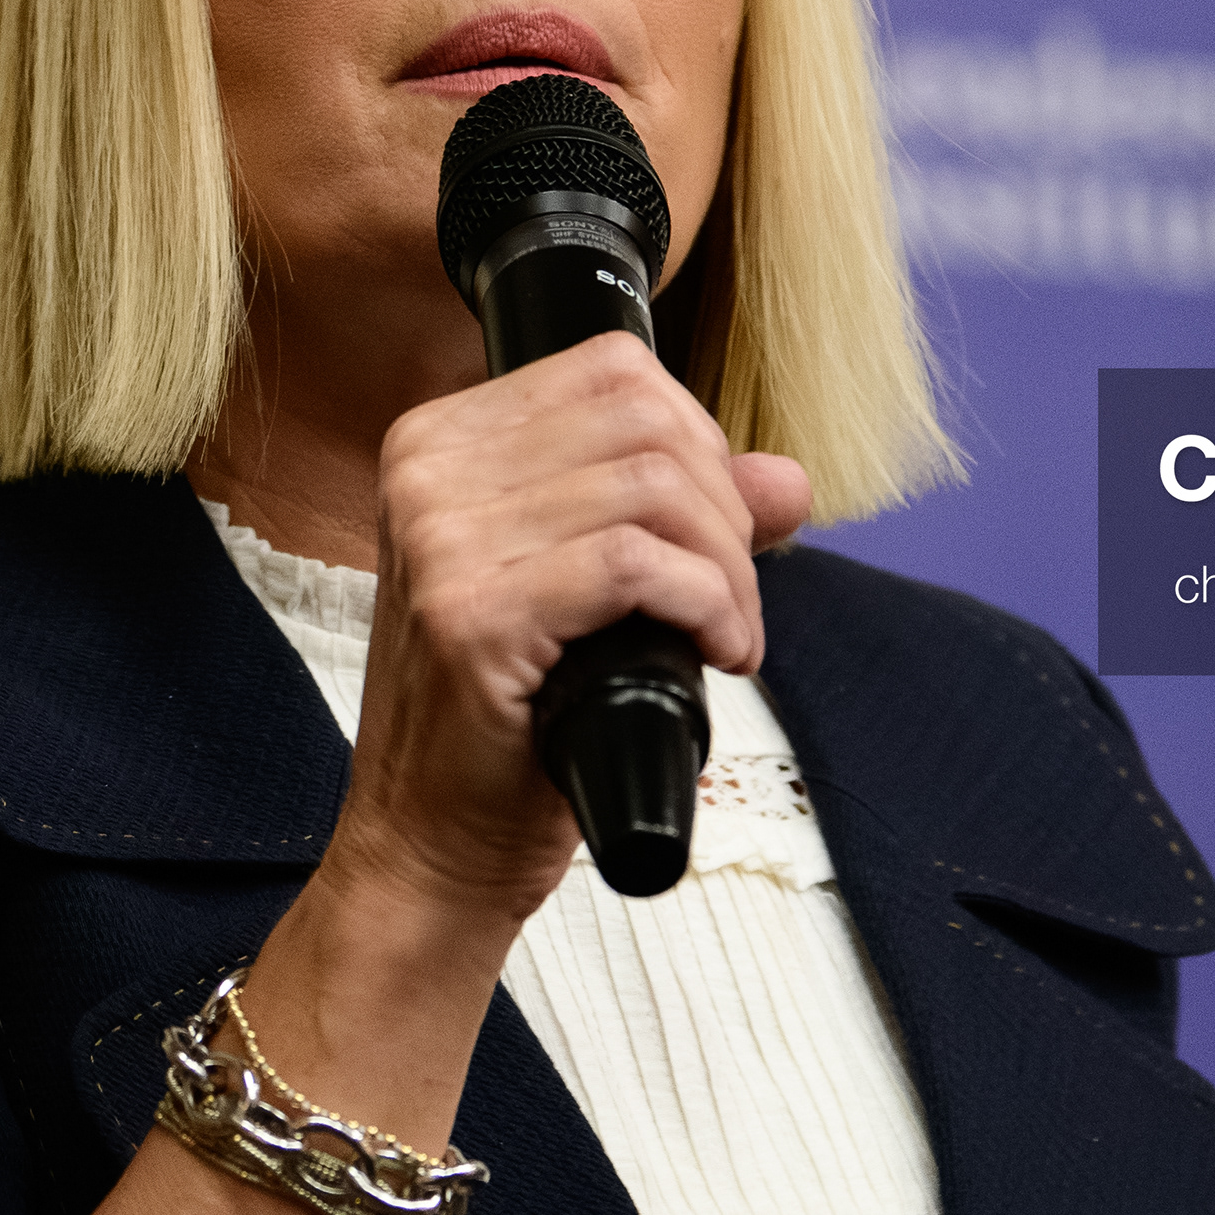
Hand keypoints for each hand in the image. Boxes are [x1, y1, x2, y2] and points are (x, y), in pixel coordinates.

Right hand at [326, 331, 812, 929]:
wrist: (432, 844)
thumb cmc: (504, 724)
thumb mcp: (589, 592)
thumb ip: (681, 519)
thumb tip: (787, 478)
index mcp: (439, 443)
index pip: (612, 370)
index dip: (698, 443)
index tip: (715, 530)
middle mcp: (427, 473)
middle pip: (642, 421)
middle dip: (723, 508)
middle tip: (731, 598)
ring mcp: (441, 540)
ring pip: (651, 487)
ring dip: (726, 569)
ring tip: (727, 636)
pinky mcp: (472, 613)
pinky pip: (635, 562)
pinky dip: (706, 603)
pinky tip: (713, 653)